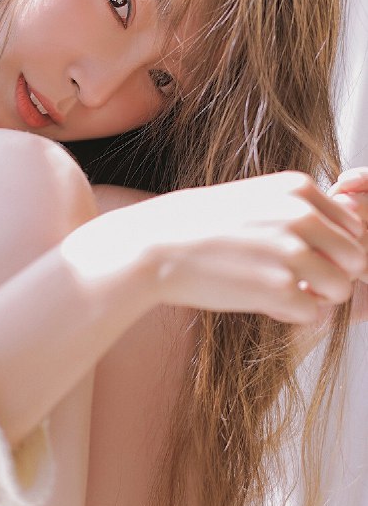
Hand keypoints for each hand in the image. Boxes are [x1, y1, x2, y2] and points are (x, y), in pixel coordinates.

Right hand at [137, 171, 365, 322]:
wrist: (156, 245)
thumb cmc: (201, 226)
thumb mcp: (256, 200)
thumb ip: (300, 212)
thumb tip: (344, 237)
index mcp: (299, 190)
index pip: (352, 227)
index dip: (333, 250)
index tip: (305, 259)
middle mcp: (302, 217)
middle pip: (355, 259)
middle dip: (332, 276)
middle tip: (299, 282)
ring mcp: (292, 252)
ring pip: (340, 289)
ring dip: (315, 298)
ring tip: (280, 293)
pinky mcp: (278, 289)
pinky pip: (313, 313)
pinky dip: (291, 315)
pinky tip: (263, 303)